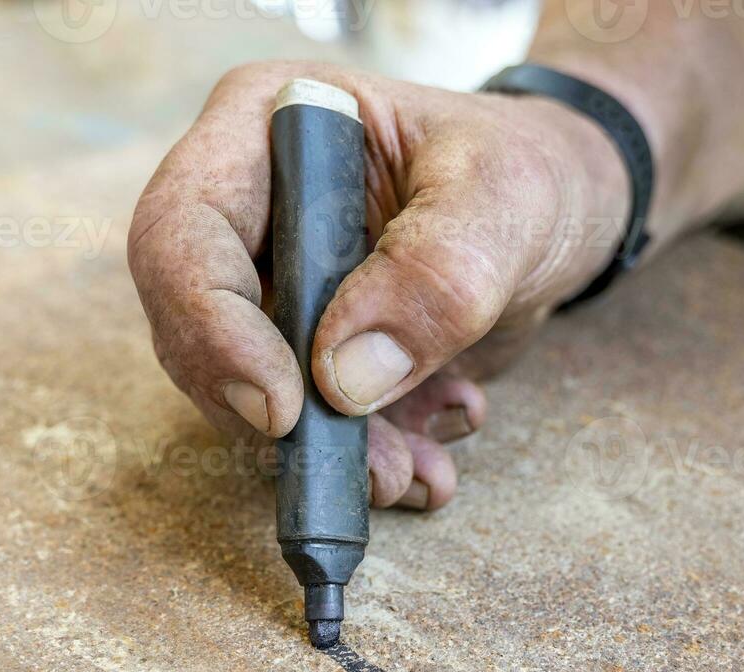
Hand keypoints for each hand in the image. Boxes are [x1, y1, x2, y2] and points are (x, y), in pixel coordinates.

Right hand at [128, 60, 629, 508]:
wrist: (561, 212)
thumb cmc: (528, 172)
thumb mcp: (502, 202)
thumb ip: (433, 276)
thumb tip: (341, 378)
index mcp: (265, 128)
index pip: (182, 234)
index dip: (212, 327)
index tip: (283, 406)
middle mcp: (248, 211)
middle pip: (196, 331)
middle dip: (280, 419)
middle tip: (374, 464)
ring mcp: (272, 288)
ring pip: (248, 399)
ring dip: (331, 457)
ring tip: (416, 471)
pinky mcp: (307, 355)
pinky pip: (306, 430)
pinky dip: (367, 464)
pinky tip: (432, 459)